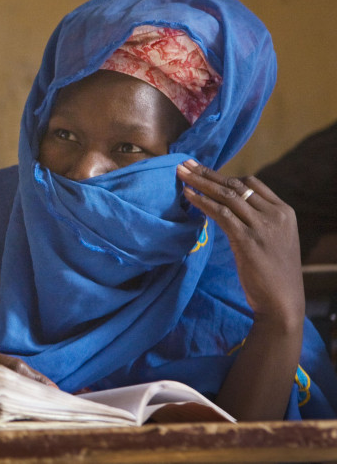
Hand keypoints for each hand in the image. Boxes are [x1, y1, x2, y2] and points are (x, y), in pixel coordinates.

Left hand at [177, 159, 303, 321]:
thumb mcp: (274, 240)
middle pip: (236, 185)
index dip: (224, 175)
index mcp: (285, 212)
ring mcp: (262, 227)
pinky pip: (220, 213)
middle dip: (207, 173)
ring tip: (179, 173)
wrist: (282, 302)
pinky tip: (187, 196)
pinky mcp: (248, 240)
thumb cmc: (274, 274)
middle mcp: (275, 215)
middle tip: (185, 163)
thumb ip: (259, 221)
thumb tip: (231, 206)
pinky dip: (202, 202)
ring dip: (200, 182)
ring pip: (226, 196)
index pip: (252, 183)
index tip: (203, 169)